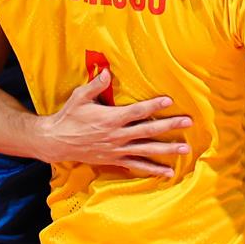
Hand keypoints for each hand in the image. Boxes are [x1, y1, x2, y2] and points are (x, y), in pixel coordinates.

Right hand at [36, 71, 192, 175]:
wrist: (56, 142)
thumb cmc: (69, 117)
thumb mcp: (79, 98)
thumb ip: (95, 85)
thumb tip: (107, 71)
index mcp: (111, 119)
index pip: (137, 111)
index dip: (154, 105)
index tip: (170, 100)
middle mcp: (117, 135)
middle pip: (148, 130)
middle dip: (170, 126)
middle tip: (188, 122)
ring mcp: (117, 149)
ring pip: (147, 150)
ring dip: (167, 150)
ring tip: (185, 149)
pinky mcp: (115, 160)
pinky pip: (137, 166)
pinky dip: (153, 170)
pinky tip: (168, 172)